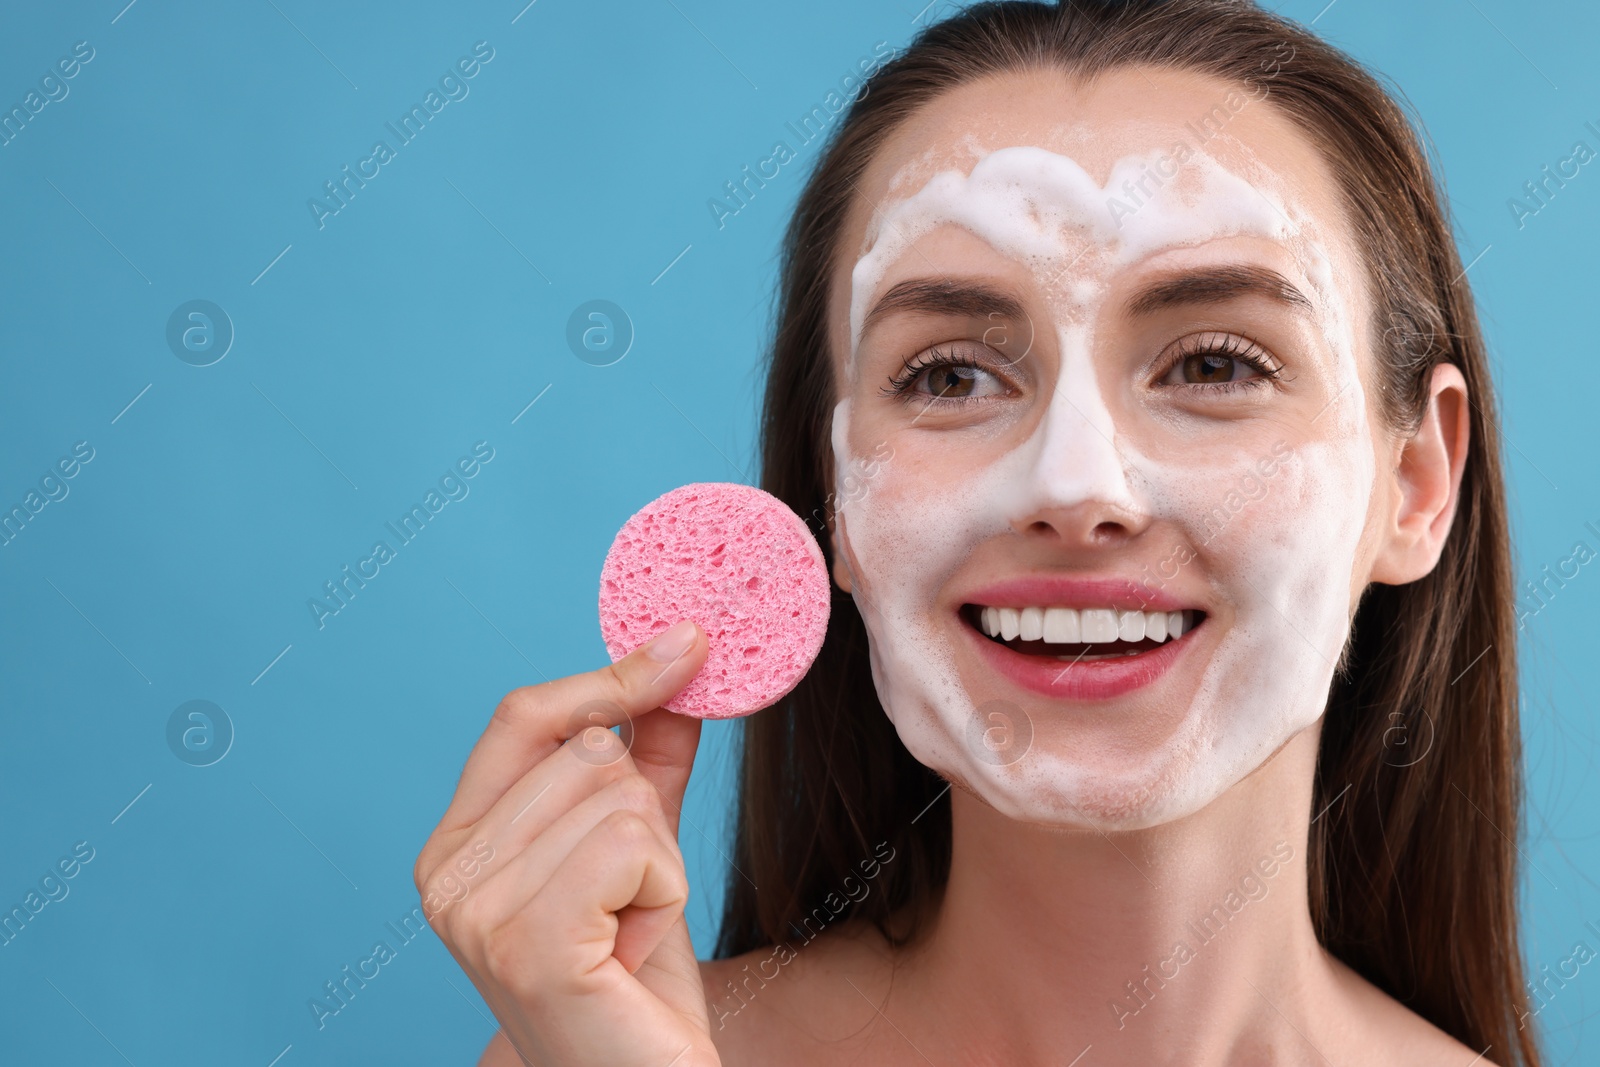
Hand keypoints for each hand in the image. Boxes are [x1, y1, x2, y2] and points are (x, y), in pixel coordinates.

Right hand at [414, 620, 720, 1066]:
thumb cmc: (635, 987)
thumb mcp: (641, 854)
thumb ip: (648, 761)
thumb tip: (678, 662)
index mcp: (454, 845)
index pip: (524, 714)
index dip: (608, 678)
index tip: (687, 645)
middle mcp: (445, 875)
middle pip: (590, 749)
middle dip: (646, 817)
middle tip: (630, 902)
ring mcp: (477, 912)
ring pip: (621, 794)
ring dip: (660, 864)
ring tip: (629, 934)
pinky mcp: (530, 945)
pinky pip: (634, 842)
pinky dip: (664, 891)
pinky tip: (635, 952)